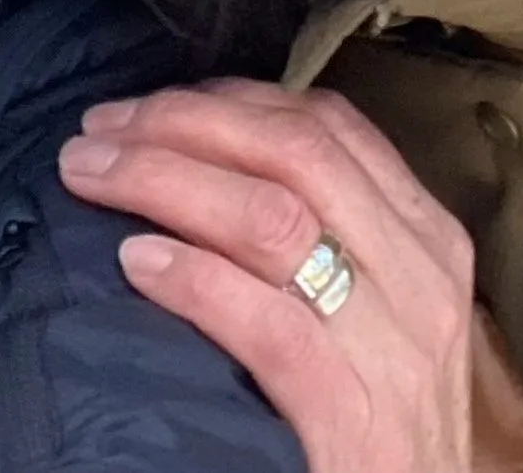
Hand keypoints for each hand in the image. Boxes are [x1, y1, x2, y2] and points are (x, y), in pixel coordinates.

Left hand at [58, 79, 522, 472]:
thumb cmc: (384, 422)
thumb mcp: (380, 310)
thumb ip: (326, 235)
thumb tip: (207, 157)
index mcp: (427, 238)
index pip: (330, 126)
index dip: (229, 100)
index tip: (150, 105)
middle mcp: (419, 278)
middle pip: (294, 154)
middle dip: (183, 125)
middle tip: (100, 129)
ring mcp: (390, 349)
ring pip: (273, 220)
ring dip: (167, 181)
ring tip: (95, 177)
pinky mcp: (350, 420)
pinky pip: (266, 326)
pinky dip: (195, 281)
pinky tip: (137, 262)